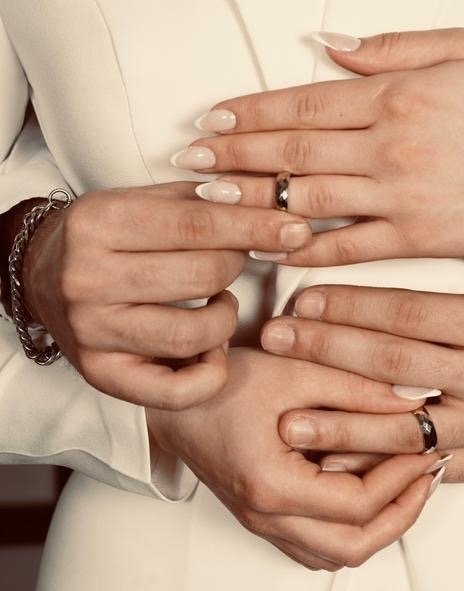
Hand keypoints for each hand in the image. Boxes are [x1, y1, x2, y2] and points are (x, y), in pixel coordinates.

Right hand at [22, 182, 310, 408]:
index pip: (198, 224)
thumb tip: (267, 201)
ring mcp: (93, 332)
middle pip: (203, 276)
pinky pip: (179, 391)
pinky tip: (210, 347)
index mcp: (99, 224)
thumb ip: (200, 200)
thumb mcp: (140, 200)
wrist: (40, 275)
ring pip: (195, 334)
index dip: (256, 227)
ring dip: (227, 318)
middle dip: (239, 266)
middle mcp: (89, 279)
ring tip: (219, 303)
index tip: (295, 229)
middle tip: (237, 261)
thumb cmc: (106, 236)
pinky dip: (211, 371)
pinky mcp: (102, 374)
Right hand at [147, 348, 442, 569]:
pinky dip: (351, 530)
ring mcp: (262, 523)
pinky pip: (316, 547)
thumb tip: (414, 402)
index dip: (400, 480)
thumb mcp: (294, 372)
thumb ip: (356, 387)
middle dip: (401, 516)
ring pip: (335, 555)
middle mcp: (266, 516)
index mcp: (271, 486)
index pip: (356, 505)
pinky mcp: (263, 517)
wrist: (171, 400)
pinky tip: (371, 494)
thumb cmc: (221, 384)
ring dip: (379, 527)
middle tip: (427, 475)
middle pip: (351, 548)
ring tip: (408, 485)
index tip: (425, 446)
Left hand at [173, 28, 463, 264]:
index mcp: (396, 96)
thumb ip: (391, 44)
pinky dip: (302, 248)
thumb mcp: (461, 50)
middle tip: (187, 161)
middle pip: (293, 150)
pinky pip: (345, 247)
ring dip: (251, 200)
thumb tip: (326, 39)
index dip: (251, 111)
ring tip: (207, 200)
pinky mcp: (413, 240)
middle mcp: (390, 146)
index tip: (210, 119)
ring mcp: (399, 197)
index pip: (305, 101)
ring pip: (308, 199)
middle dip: (233, 155)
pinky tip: (266, 247)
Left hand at [259, 254, 463, 482]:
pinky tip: (343, 464)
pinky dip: (386, 468)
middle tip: (275, 344)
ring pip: (405, 427)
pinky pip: (433, 468)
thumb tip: (430, 208)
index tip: (305, 300)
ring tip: (290, 419)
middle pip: (394, 365)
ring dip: (342, 423)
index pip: (411, 314)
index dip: (352, 307)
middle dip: (327, 353)